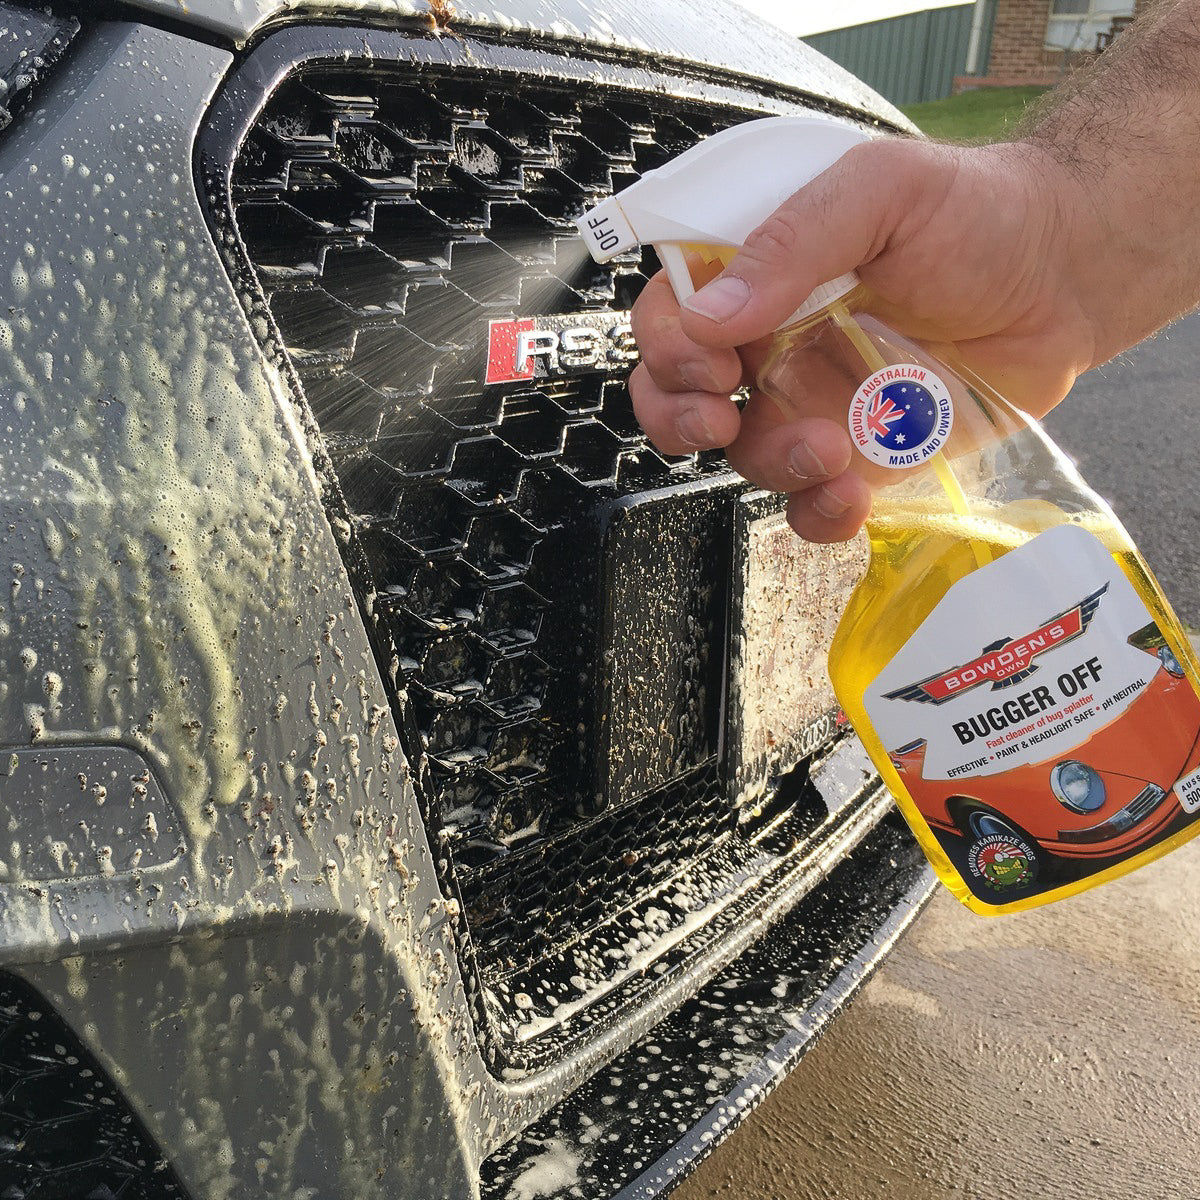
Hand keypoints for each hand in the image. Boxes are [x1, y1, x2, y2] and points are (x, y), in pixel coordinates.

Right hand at [629, 137, 1102, 542]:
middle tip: (719, 418)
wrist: (1065, 276)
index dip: (666, 346)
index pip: (670, 313)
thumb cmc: (975, 212)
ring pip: (743, 455)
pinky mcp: (858, 457)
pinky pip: (808, 502)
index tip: (711, 362)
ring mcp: (810, 405)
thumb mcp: (881, 190)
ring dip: (770, 462)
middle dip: (678, 417)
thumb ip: (794, 240)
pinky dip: (815, 513)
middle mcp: (770, 343)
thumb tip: (710, 315)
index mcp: (758, 273)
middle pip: (680, 394)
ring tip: (831, 447)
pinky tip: (848, 497)